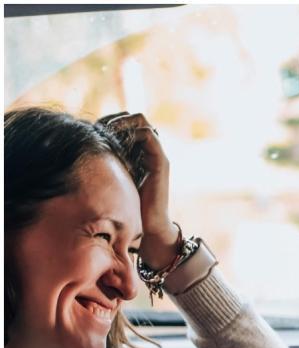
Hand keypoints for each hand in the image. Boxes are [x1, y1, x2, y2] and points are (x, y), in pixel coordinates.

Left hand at [99, 111, 177, 269]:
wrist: (149, 225)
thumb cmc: (129, 206)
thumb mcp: (113, 178)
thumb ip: (106, 163)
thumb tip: (83, 150)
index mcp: (140, 152)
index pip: (128, 123)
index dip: (112, 121)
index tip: (95, 127)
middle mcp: (151, 150)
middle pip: (135, 118)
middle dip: (116, 119)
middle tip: (99, 127)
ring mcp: (157, 154)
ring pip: (142, 122)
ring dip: (123, 123)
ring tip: (106, 132)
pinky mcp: (161, 161)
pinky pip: (148, 135)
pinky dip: (132, 133)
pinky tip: (116, 142)